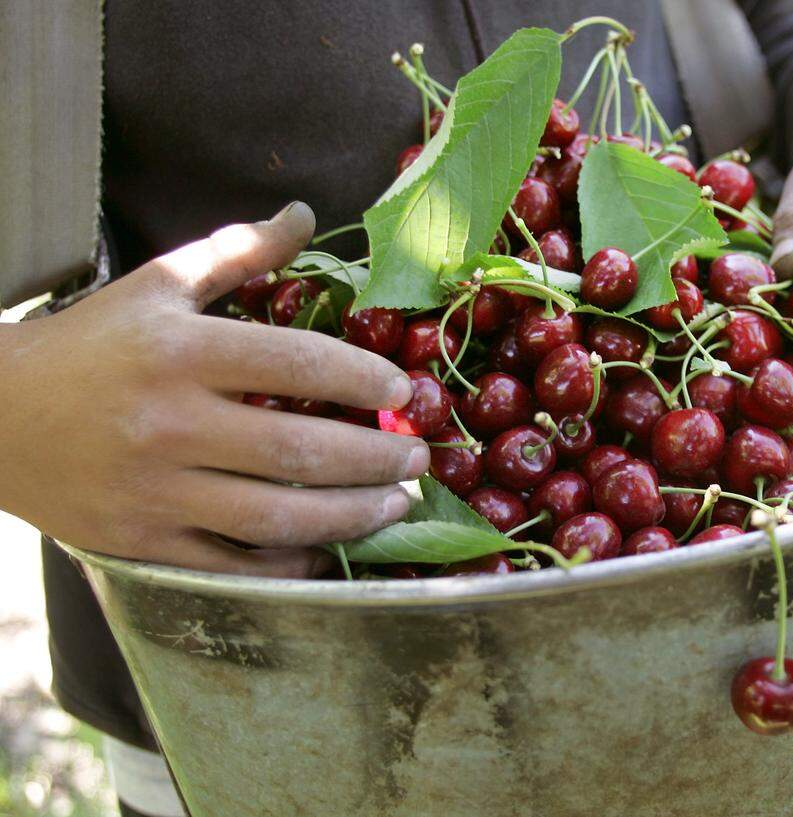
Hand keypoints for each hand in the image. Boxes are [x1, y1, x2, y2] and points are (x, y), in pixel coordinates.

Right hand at [0, 203, 427, 576]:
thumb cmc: (88, 344)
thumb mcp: (157, 283)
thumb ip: (237, 251)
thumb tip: (307, 214)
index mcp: (179, 351)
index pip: (294, 364)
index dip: (361, 378)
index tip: (403, 390)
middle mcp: (169, 423)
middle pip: (297, 450)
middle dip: (375, 458)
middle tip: (419, 457)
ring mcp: (155, 490)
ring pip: (275, 517)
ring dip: (351, 516)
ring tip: (397, 505)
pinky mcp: (143, 540)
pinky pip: (232, 564)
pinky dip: (289, 563)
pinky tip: (329, 548)